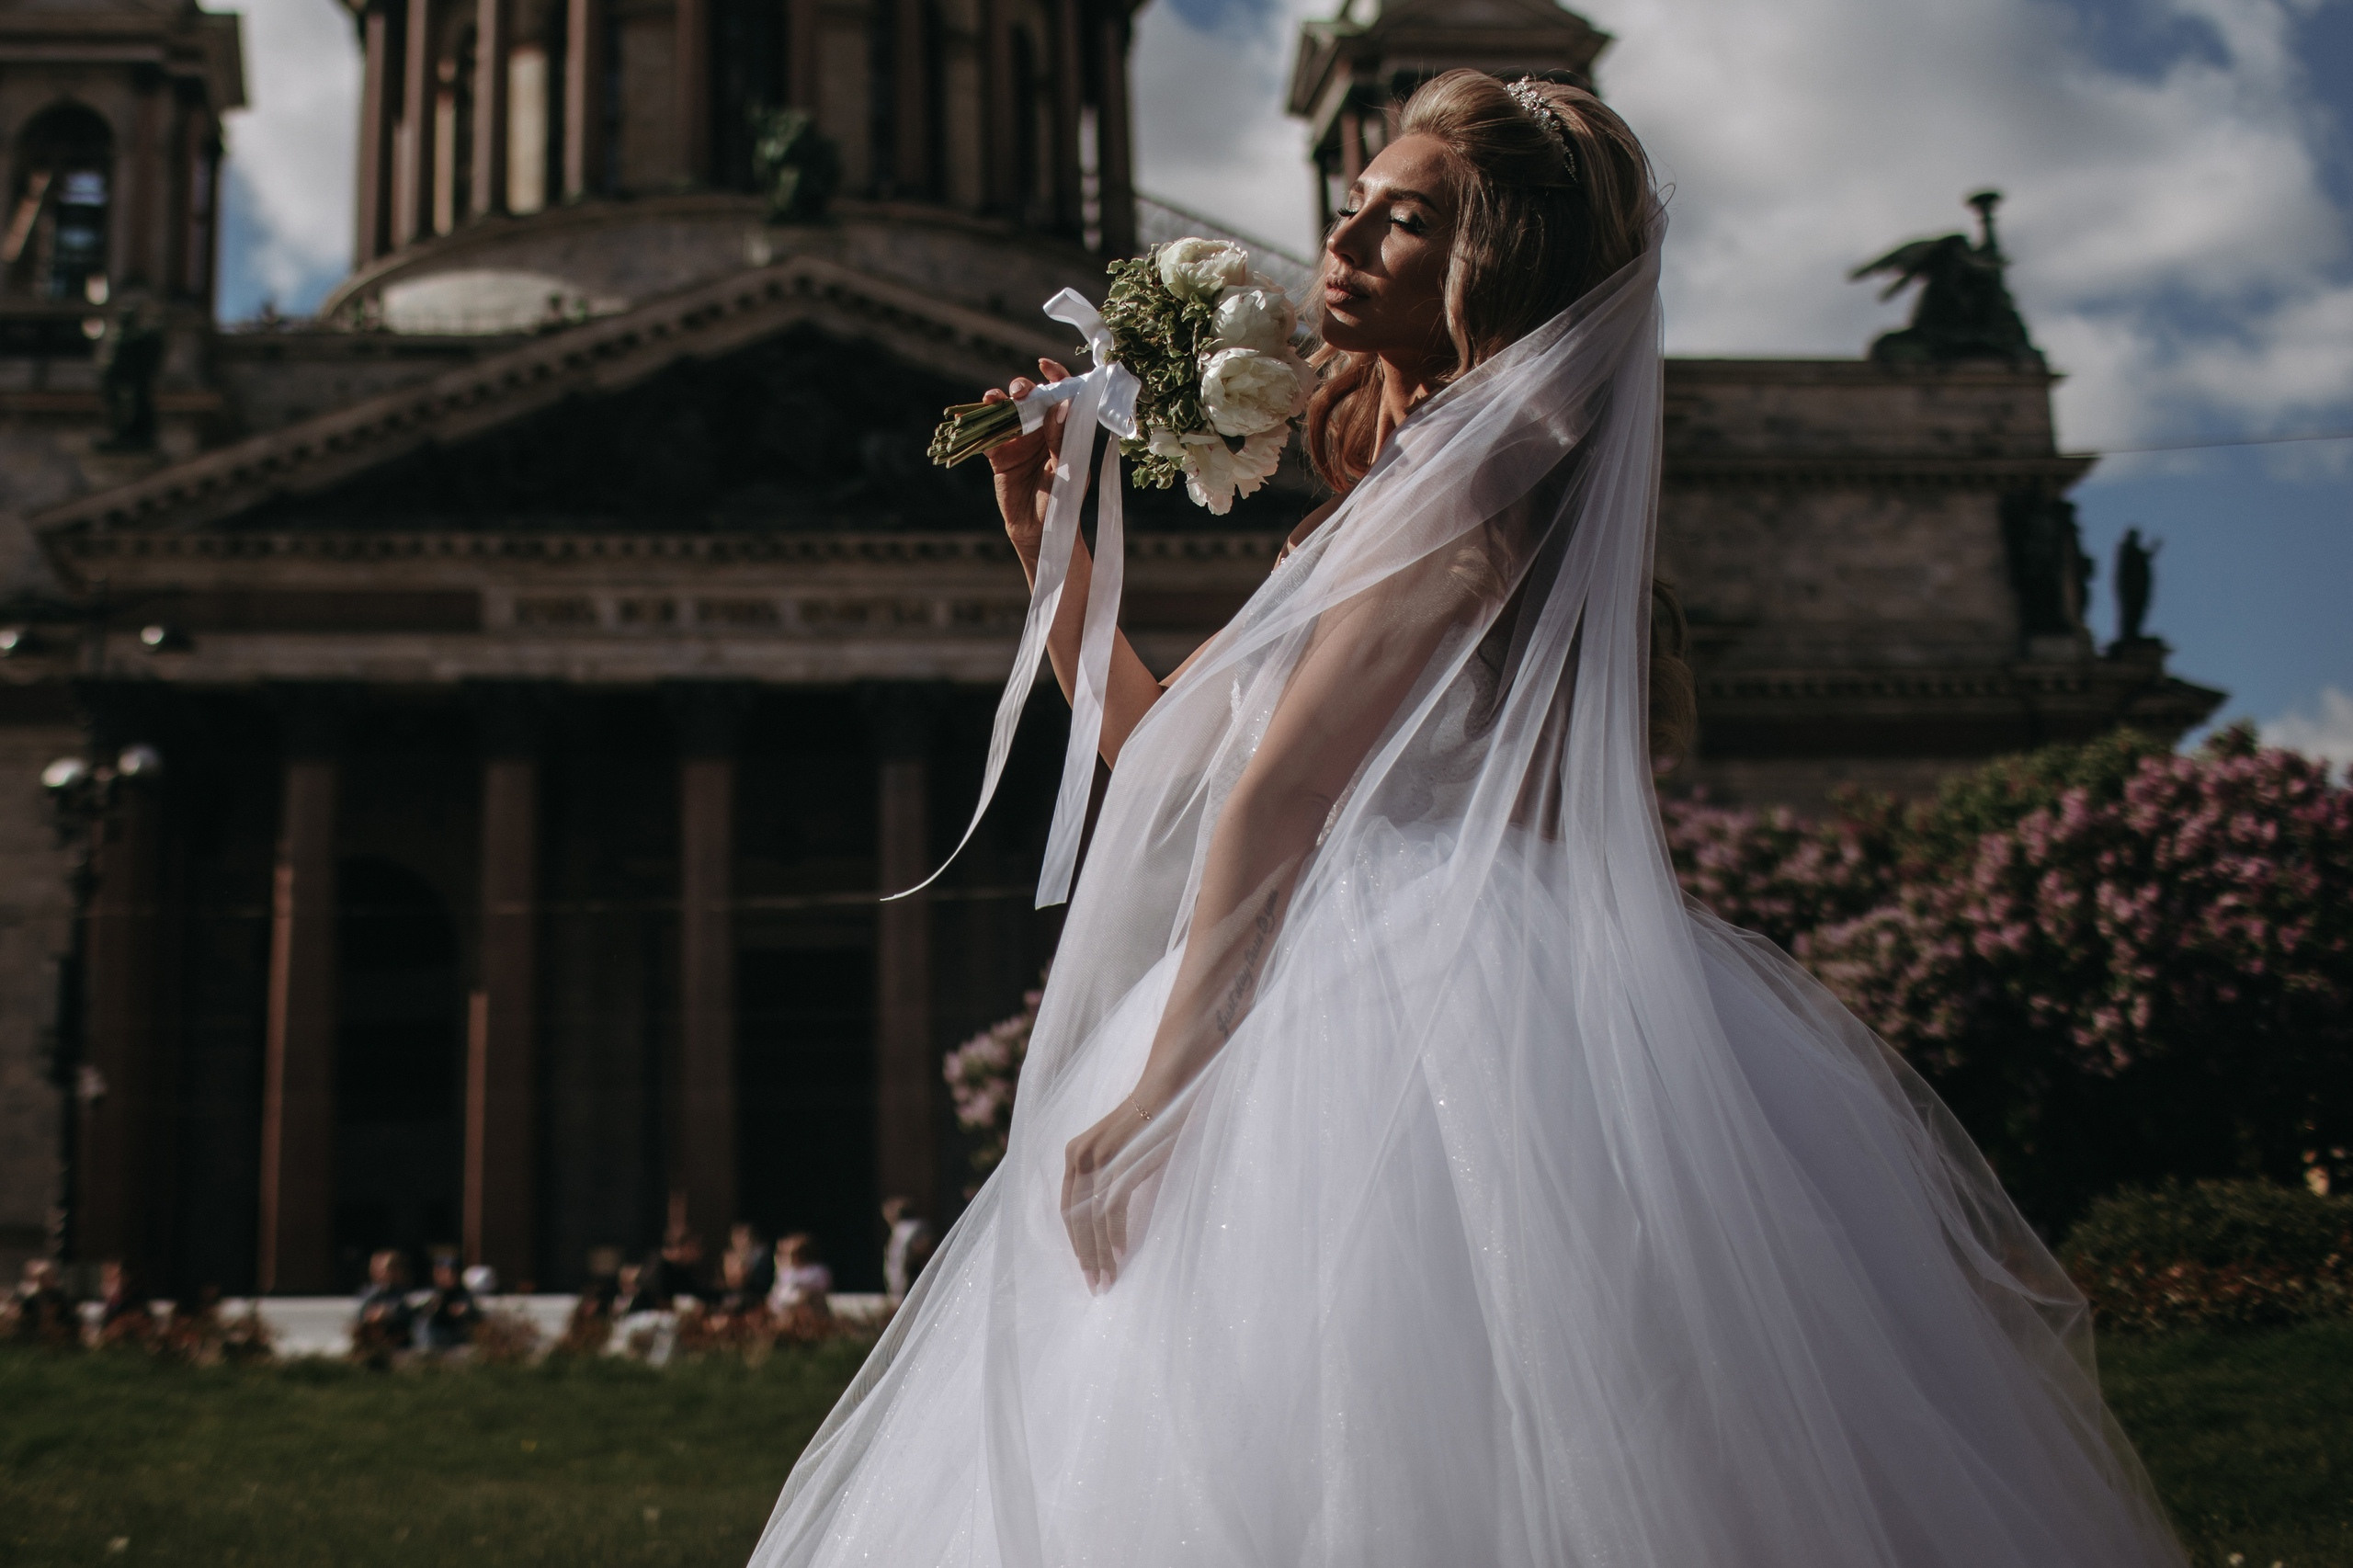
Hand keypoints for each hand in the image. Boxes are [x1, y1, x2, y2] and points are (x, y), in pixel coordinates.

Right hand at [987, 358, 1071, 568]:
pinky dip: (977, 425)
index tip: (1044, 364)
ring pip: (1007, 412)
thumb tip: (1061, 405)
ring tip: (992, 398)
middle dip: (1023, 388)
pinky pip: (987, 435)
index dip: (1055, 376)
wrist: (1040, 533)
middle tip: (1018, 392)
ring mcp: (1019, 442)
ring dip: (998, 401)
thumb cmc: (1062, 503)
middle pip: (1031, 399)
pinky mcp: (1000, 455)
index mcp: (1064, 431)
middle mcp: (1042, 431)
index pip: (1062, 396)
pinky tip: (968, 417)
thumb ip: (1061, 439)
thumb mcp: (1066, 471)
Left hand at [1060, 1092, 1168, 1292]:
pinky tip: (1123, 1255)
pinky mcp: (1119, 1164)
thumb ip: (1106, 1176)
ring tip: (1109, 1279)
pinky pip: (1112, 1210)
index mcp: (1074, 1154)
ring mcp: (1098, 1161)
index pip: (1068, 1210)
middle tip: (1095, 1285)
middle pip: (1075, 1219)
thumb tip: (1107, 1220)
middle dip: (1085, 1257)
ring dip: (1100, 1254)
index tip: (1086, 1268)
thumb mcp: (1119, 1150)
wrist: (1167, 1089)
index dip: (1076, 1242)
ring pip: (1091, 1220)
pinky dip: (1116, 1236)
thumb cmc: (1149, 1124)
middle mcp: (1079, 1157)